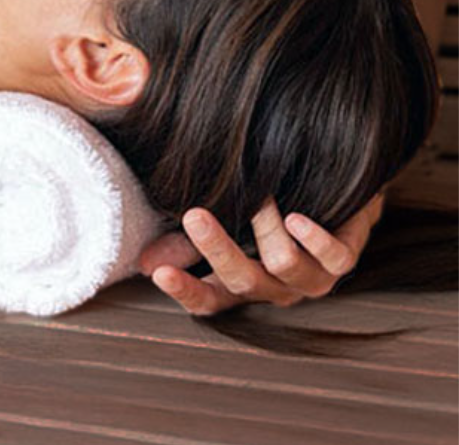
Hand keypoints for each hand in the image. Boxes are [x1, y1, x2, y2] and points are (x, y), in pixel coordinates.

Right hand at [137, 192, 384, 314]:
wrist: (333, 188)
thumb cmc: (271, 205)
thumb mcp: (225, 222)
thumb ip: (186, 243)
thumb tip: (144, 261)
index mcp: (242, 284)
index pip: (208, 301)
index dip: (185, 291)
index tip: (159, 273)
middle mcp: (275, 287)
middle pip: (240, 280)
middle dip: (215, 248)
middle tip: (194, 214)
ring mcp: (311, 277)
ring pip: (283, 264)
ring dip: (266, 226)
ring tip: (259, 194)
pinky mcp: (344, 258)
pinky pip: (332, 257)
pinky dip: (312, 237)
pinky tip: (296, 217)